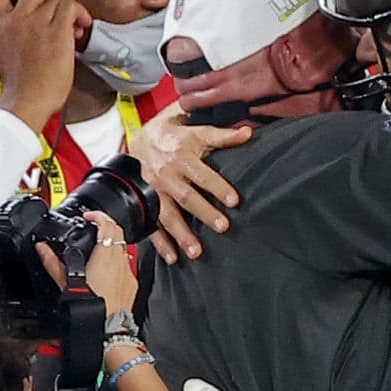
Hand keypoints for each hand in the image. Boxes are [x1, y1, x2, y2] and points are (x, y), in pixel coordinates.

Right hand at [0, 0, 91, 132]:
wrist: (27, 100)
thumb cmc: (23, 83)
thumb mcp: (10, 50)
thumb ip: (20, 32)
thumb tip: (39, 27)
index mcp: (2, 22)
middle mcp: (17, 18)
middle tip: (66, 2)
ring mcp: (36, 23)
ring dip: (73, 7)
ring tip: (76, 25)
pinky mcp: (55, 31)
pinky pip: (71, 8)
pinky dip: (80, 14)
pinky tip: (81, 28)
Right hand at [36, 211, 137, 315]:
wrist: (106, 326)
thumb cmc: (89, 307)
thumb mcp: (64, 282)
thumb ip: (52, 262)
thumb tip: (42, 249)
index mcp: (105, 257)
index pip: (108, 225)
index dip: (99, 216)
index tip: (90, 216)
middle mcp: (120, 261)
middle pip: (118, 233)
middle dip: (106, 226)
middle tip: (93, 226)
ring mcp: (128, 271)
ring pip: (123, 248)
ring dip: (111, 243)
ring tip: (98, 246)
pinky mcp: (132, 282)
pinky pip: (126, 264)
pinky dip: (117, 260)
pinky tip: (106, 267)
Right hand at [129, 103, 251, 262]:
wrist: (142, 139)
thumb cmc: (179, 137)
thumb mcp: (199, 132)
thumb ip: (223, 136)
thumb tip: (248, 132)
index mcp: (182, 157)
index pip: (203, 174)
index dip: (218, 187)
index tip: (234, 201)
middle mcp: (167, 175)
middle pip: (186, 197)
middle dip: (204, 213)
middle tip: (223, 227)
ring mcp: (154, 191)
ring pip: (167, 215)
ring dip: (181, 234)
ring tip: (196, 252)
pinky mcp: (147, 203)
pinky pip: (151, 225)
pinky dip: (160, 243)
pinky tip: (172, 258)